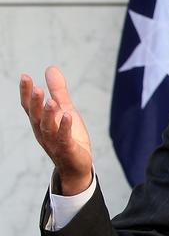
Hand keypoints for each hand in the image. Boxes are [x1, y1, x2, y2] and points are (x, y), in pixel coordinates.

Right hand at [19, 66, 92, 195]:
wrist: (77, 166)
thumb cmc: (69, 136)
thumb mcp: (65, 109)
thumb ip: (58, 91)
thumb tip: (50, 68)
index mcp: (41, 122)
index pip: (29, 107)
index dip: (25, 93)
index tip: (25, 77)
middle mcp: (43, 132)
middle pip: (36, 117)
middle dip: (34, 103)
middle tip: (36, 88)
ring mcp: (54, 143)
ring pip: (48, 128)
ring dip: (49, 115)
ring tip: (51, 101)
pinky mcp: (67, 150)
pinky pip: (64, 139)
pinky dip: (65, 128)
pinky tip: (67, 116)